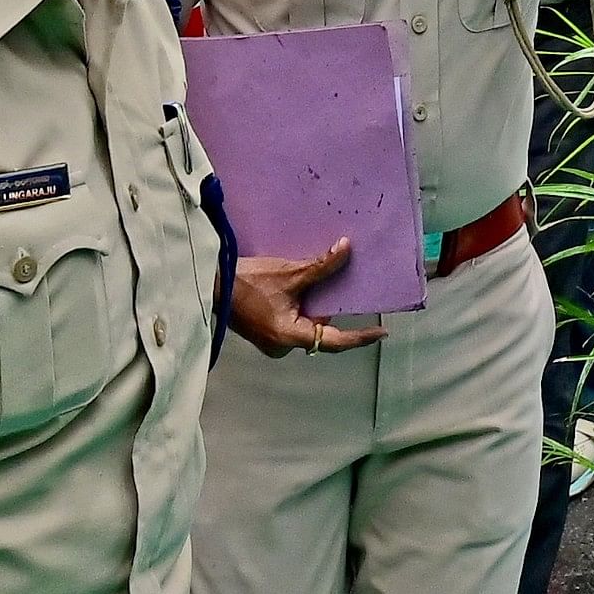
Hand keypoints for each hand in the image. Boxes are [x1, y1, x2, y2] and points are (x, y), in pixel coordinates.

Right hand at [229, 240, 384, 354]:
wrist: (212, 284)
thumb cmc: (248, 282)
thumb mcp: (290, 273)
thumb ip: (321, 267)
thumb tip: (346, 248)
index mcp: (290, 336)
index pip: (334, 341)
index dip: (360, 337)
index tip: (382, 332)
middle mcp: (283, 345)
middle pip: (321, 331)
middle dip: (333, 311)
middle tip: (353, 291)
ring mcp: (274, 341)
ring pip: (307, 326)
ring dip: (317, 308)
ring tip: (329, 284)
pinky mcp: (267, 332)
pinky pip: (295, 322)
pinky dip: (305, 308)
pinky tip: (309, 289)